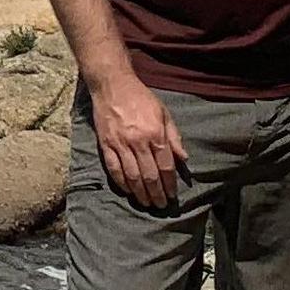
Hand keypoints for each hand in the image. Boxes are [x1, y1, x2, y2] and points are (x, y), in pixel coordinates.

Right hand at [91, 73, 186, 210]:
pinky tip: (128, 190)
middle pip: (149, 175)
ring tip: (146, 203)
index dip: (170, 184)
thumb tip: (184, 159)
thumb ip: (174, 137)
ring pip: (132, 176)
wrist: (112, 84)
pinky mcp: (105, 144)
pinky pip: (114, 169)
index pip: (166, 166)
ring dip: (140, 193)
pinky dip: (121, 183)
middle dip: (157, 194)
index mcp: (155, 134)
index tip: (173, 195)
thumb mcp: (163, 113)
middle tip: (161, 205)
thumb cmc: (141, 98)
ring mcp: (120, 144)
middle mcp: (138, 141)